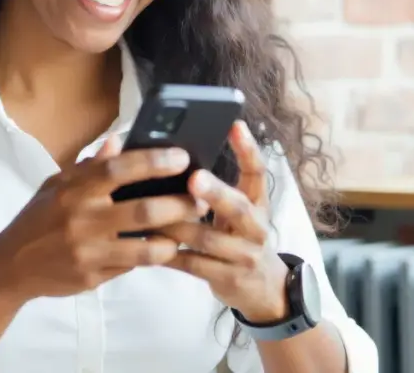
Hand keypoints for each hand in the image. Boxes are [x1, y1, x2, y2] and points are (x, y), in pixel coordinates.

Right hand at [0, 136, 202, 303]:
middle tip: (200, 198)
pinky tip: (166, 249)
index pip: (119, 169)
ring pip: (145, 246)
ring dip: (174, 237)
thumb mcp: (56, 185)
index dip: (153, 161)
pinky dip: (152, 256)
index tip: (181, 157)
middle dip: (178, 204)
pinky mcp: (92, 276)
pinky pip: (132, 266)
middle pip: (142, 210)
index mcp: (74, 190)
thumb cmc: (37, 219)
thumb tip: (117, 142)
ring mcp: (89, 251)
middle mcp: (82, 219)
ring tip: (191, 229)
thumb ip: (88, 166)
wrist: (10, 266)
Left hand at [159, 121, 289, 322]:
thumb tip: (181, 156)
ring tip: (151, 211)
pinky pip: (193, 264)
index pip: (258, 173)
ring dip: (177, 225)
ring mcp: (244, 255)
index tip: (234, 125)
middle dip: (216, 192)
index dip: (248, 149)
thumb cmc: (240, 236)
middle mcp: (256, 227)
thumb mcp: (240, 211)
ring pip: (208, 239)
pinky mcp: (227, 278)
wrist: (264, 288)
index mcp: (258, 204)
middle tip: (194, 178)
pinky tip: (149, 242)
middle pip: (238, 207)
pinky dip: (169, 253)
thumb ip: (219, 189)